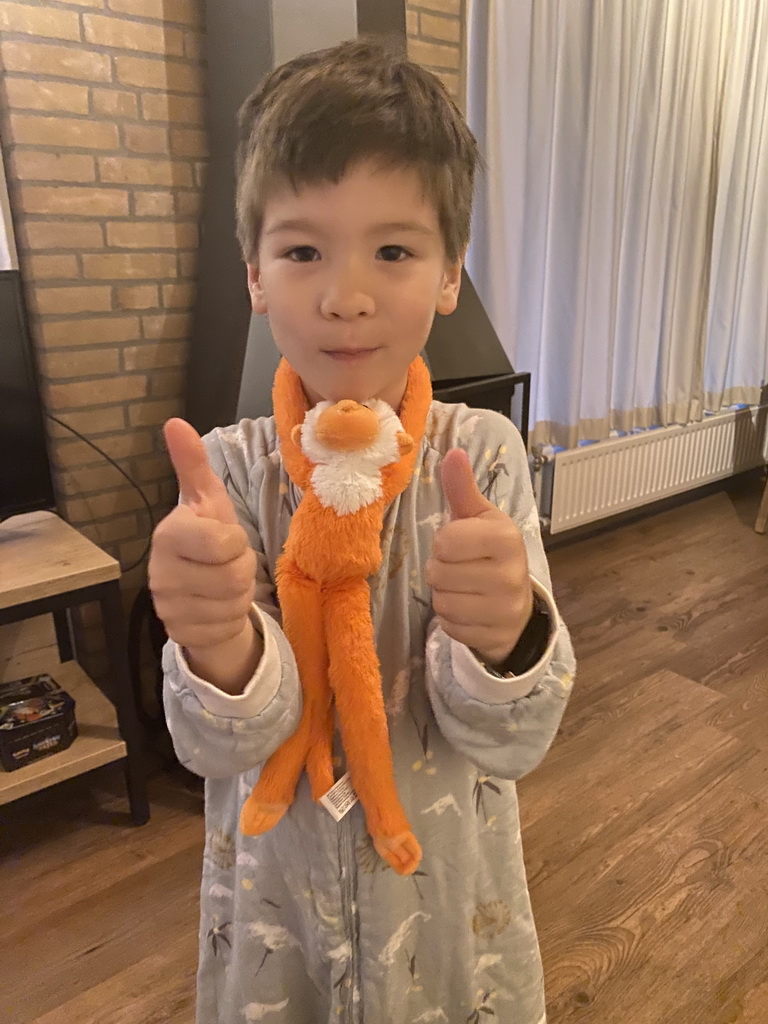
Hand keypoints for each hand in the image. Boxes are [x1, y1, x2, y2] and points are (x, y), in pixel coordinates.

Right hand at [149, 418, 256, 653]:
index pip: (223, 542)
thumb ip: (193, 464)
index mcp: (168, 534)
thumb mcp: (208, 501)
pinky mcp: (178, 634)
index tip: (225, 539)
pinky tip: (217, 608)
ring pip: (232, 605)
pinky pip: (224, 629)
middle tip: (228, 563)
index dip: (236, 542)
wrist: (200, 592)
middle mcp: (160, 573)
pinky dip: (231, 619)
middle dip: (242, 570)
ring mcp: (167, 607)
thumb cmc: (209, 539)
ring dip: (239, 595)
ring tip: (223, 584)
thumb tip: (175, 422)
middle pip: (234, 576)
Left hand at [425, 448, 532, 667]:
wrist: (518, 603)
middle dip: (441, 570)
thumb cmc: (490, 552)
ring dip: (444, 595)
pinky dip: (452, 620)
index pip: (446, 540)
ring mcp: (505, 609)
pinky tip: (468, 609)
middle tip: (460, 568)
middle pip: (439, 574)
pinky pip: (451, 627)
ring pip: (442, 602)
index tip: (460, 544)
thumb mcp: (479, 518)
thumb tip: (453, 452)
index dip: (444, 543)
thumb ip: (462, 489)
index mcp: (506, 537)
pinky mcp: (496, 636)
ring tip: (464, 588)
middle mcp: (510, 574)